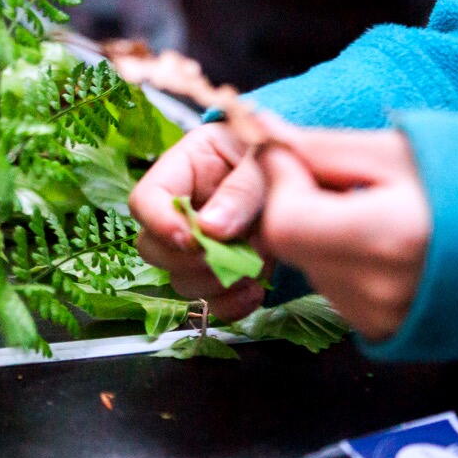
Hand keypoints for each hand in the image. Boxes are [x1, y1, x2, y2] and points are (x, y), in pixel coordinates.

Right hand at [129, 122, 269, 319]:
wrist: (312, 173)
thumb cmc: (280, 154)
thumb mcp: (263, 158)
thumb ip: (241, 189)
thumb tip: (210, 231)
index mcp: (181, 170)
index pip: (145, 200)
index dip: (159, 223)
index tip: (191, 240)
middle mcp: (182, 212)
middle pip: (152, 248)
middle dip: (188, 260)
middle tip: (228, 256)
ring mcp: (200, 246)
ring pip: (180, 280)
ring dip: (215, 281)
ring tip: (255, 265)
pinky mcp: (223, 272)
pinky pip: (213, 303)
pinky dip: (232, 304)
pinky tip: (255, 290)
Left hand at [258, 125, 430, 340]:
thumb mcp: (397, 150)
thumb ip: (322, 148)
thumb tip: (259, 133)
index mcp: (387, 239)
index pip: (285, 221)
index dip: (280, 181)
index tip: (292, 153)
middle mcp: (381, 292)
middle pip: (294, 246)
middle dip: (298, 202)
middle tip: (335, 177)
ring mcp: (384, 320)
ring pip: (311, 267)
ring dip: (319, 232)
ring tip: (371, 208)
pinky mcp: (387, 334)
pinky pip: (335, 290)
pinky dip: (341, 260)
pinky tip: (382, 241)